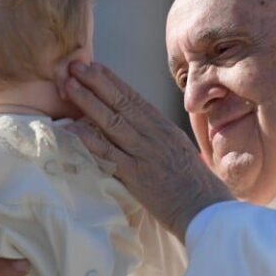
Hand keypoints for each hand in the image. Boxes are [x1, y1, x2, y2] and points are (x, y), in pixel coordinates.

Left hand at [64, 62, 232, 241]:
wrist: (206, 210)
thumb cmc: (195, 185)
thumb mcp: (180, 151)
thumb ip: (160, 137)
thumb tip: (141, 127)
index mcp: (165, 128)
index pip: (135, 98)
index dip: (112, 81)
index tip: (95, 66)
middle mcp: (154, 135)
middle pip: (121, 103)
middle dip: (96, 82)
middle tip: (75, 65)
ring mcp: (145, 153)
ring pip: (112, 121)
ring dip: (88, 102)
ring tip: (69, 86)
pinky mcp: (137, 175)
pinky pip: (109, 154)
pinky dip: (90, 139)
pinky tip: (73, 128)